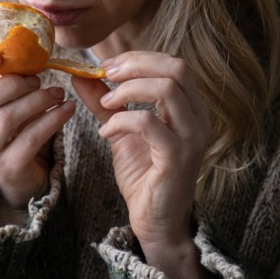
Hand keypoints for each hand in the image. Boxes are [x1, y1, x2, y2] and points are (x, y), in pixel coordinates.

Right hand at [0, 49, 75, 223]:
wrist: (22, 183)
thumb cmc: (14, 135)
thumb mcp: (4, 108)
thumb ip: (6, 84)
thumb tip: (24, 50)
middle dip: (12, 85)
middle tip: (37, 80)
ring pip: (7, 118)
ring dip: (38, 99)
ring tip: (58, 93)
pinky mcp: (8, 168)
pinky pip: (31, 137)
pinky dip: (53, 118)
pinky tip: (68, 109)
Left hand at [72, 52, 212, 278]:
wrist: (154, 219)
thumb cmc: (143, 174)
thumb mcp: (120, 130)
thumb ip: (104, 102)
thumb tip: (81, 75)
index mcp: (190, 108)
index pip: (174, 64)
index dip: (139, 58)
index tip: (107, 66)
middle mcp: (198, 119)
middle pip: (176, 69)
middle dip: (136, 65)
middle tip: (105, 76)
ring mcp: (192, 138)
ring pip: (167, 90)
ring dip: (128, 90)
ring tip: (105, 104)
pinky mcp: (177, 158)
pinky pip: (149, 123)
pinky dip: (122, 120)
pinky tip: (106, 133)